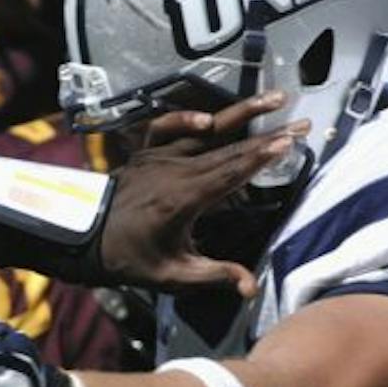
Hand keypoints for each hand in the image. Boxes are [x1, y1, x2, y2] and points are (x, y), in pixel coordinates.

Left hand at [97, 94, 305, 295]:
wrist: (84, 238)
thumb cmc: (129, 259)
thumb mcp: (172, 275)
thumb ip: (213, 276)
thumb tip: (251, 288)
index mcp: (183, 198)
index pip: (231, 172)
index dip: (262, 157)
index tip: (290, 141)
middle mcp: (173, 171)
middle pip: (229, 149)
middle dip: (268, 135)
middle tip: (303, 124)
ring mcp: (158, 157)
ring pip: (205, 131)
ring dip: (241, 114)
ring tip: (274, 99)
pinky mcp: (145, 153)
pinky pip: (164, 127)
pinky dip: (184, 119)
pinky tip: (209, 119)